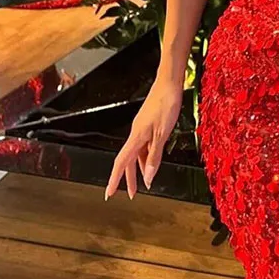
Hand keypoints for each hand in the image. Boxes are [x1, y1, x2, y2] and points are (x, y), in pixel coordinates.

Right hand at [104, 75, 182, 201]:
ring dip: (139, 169)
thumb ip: (155, 155)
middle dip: (128, 179)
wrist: (169, 84)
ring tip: (144, 183)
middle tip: (130, 194)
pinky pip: (144, 146)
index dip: (114, 179)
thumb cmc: (165, 104)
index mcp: (136, 137)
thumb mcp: (162, 133)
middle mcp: (136, 134)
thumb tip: (148, 176)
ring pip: (137, 154)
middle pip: (128, 161)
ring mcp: (142, 129)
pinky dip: (147, 157)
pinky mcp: (149, 125)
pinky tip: (152, 162)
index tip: (109, 193)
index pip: (121, 163)